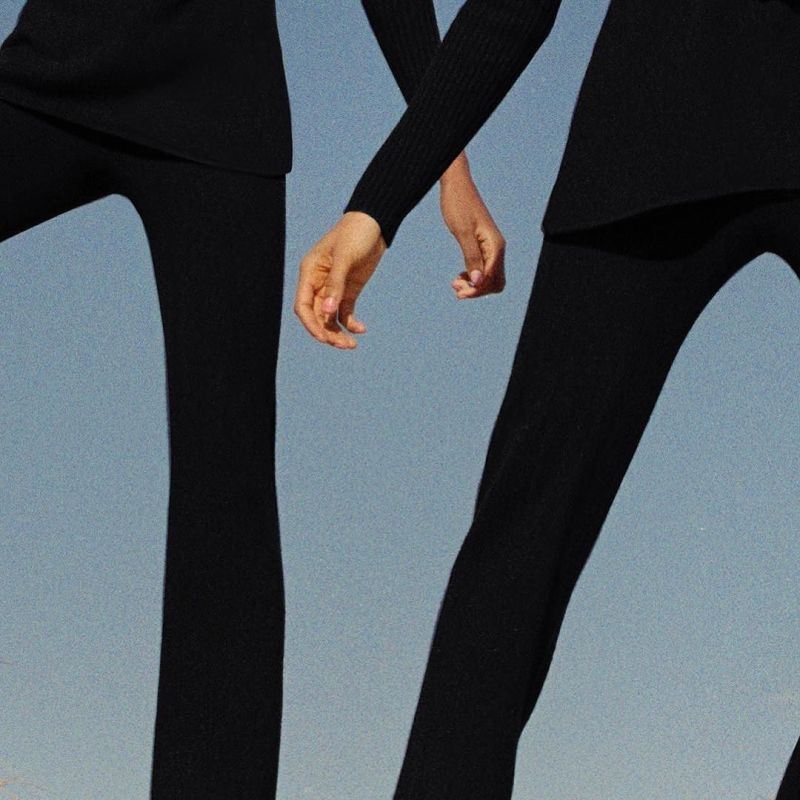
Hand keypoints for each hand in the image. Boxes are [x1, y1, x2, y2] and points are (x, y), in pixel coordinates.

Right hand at [294, 210, 386, 348]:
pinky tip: (361, 329)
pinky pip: (345, 313)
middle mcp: (318, 283)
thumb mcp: (345, 258)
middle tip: (343, 345)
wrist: (375, 223)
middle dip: (327, 332)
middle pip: (317, 316)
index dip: (311, 324)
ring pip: (330, 318)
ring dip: (338, 332)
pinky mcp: (348, 291)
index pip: (303, 305)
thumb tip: (328, 313)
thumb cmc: (355, 234)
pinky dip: (351, 323)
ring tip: (352, 344)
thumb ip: (336, 285)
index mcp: (310, 272)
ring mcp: (333, 288)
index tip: (324, 338)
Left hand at [439, 152, 505, 298]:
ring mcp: (491, 248)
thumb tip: (478, 281)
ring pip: (490, 277)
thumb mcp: (462, 232)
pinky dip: (473, 277)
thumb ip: (471, 257)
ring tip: (455, 283)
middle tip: (456, 288)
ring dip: (475, 285)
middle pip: (495, 282)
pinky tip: (459, 275)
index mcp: (495, 245)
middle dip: (477, 290)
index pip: (492, 279)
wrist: (456, 185)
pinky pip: (484, 269)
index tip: (458, 291)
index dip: (477, 290)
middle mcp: (497, 248)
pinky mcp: (483, 246)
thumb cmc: (458, 204)